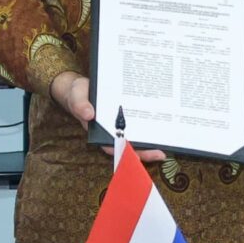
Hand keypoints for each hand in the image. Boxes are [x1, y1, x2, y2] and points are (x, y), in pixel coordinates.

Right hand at [47, 70, 164, 161]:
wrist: (82, 86)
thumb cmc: (78, 93)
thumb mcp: (76, 96)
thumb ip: (80, 105)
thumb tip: (88, 114)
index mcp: (99, 132)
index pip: (113, 146)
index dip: (124, 153)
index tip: (136, 156)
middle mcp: (112, 131)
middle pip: (129, 146)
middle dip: (144, 151)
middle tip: (160, 154)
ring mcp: (121, 125)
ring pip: (137, 137)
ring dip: (150, 141)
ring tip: (166, 145)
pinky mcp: (127, 116)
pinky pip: (139, 123)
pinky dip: (149, 124)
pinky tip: (162, 124)